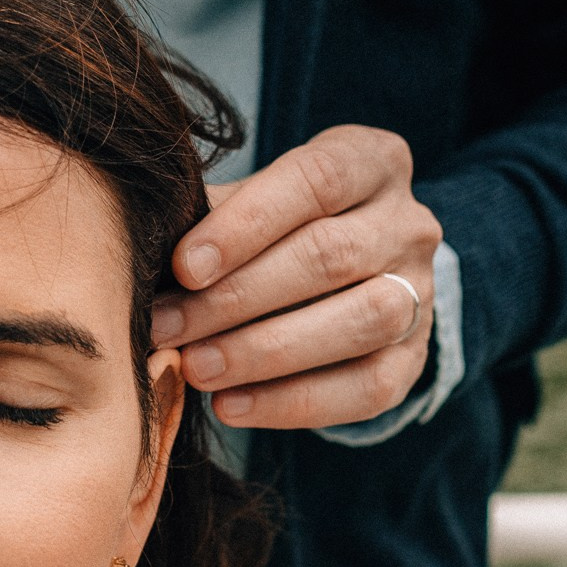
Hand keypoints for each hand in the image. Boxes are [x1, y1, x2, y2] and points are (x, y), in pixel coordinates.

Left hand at [151, 125, 441, 430]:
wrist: (341, 276)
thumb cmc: (273, 229)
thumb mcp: (249, 202)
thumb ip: (210, 217)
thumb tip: (145, 252)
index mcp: (372, 161)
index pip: (316, 181)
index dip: (247, 225)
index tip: (184, 265)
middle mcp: (409, 223)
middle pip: (330, 257)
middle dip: (236, 299)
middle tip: (166, 327)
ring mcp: (421, 293)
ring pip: (357, 322)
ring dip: (264, 352)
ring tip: (194, 368)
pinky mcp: (414, 359)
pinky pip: (365, 389)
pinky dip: (293, 402)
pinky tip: (231, 405)